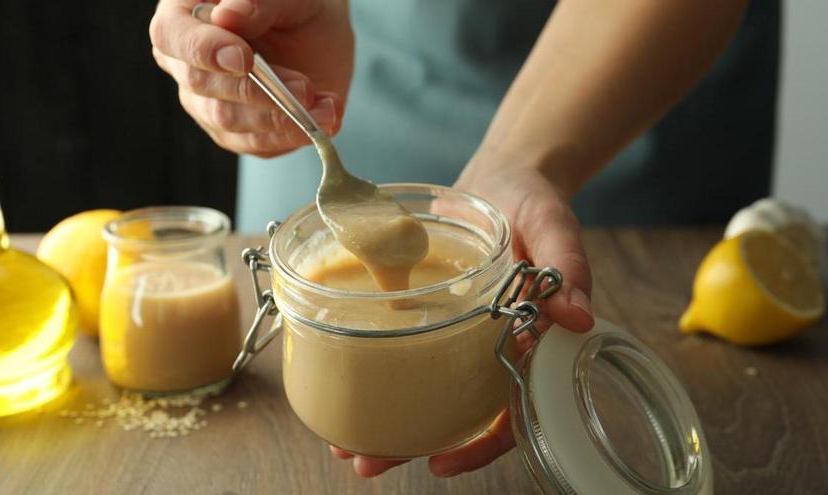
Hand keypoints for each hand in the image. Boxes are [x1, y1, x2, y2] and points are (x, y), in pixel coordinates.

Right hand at [149, 0, 353, 156]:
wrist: (320, 35)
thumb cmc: (295, 7)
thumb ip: (261, 1)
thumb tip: (227, 16)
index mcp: (184, 17)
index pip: (172, 36)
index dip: (203, 50)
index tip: (242, 58)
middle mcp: (187, 64)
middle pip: (203, 84)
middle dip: (257, 90)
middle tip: (303, 87)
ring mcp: (207, 103)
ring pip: (229, 120)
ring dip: (281, 117)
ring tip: (324, 105)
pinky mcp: (238, 134)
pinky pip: (258, 143)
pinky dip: (295, 134)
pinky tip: (325, 116)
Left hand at [330, 150, 595, 476]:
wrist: (502, 177)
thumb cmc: (534, 204)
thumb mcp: (553, 226)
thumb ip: (567, 266)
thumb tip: (579, 317)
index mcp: (526, 341)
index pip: (511, 409)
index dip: (481, 445)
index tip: (442, 465)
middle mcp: (488, 346)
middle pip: (455, 412)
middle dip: (413, 443)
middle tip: (368, 463)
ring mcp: (454, 332)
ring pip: (424, 386)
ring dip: (385, 416)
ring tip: (344, 440)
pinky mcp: (427, 310)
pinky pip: (403, 344)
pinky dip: (374, 364)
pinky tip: (344, 374)